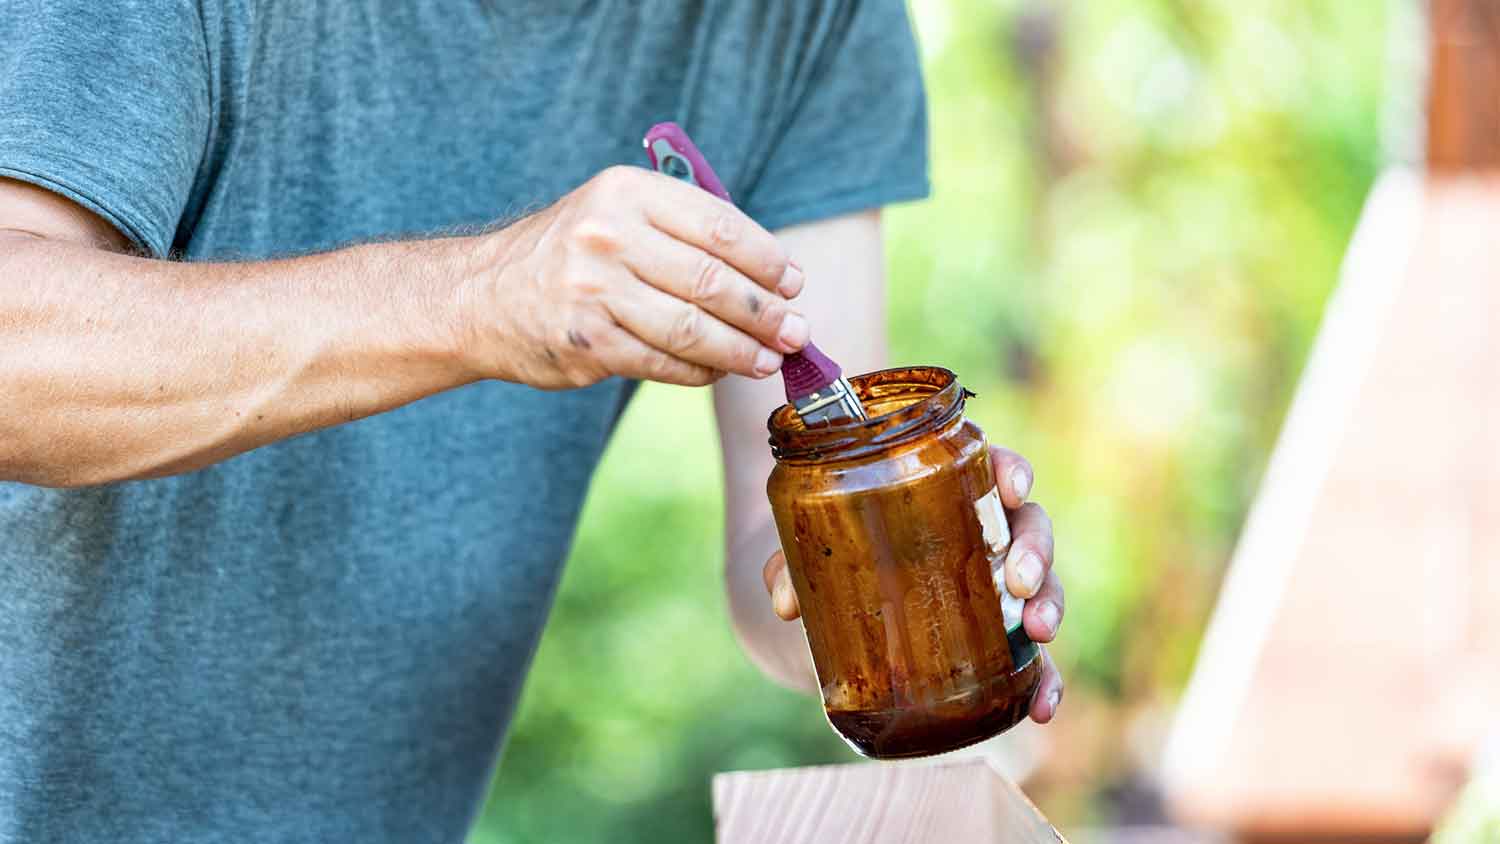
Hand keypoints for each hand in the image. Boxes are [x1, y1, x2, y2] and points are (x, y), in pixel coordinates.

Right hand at [460, 166, 809, 389]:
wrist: (481, 296)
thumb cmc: (569, 254)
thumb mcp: (616, 213)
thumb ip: (685, 231)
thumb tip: (776, 275)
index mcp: (626, 192)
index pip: (719, 226)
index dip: (768, 260)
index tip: (794, 283)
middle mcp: (608, 236)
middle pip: (713, 281)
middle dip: (766, 313)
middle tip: (797, 332)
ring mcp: (594, 291)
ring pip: (693, 328)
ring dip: (742, 351)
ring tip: (770, 360)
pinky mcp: (587, 342)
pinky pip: (664, 362)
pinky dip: (700, 371)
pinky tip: (719, 371)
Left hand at [762, 445, 1064, 722]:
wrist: (819, 612)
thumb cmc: (824, 556)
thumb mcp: (800, 552)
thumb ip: (788, 563)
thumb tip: (787, 601)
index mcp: (943, 491)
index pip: (989, 467)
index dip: (1010, 471)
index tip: (1013, 488)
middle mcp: (980, 533)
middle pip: (1027, 526)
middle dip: (1034, 551)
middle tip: (1019, 580)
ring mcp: (992, 587)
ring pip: (1041, 586)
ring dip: (1049, 606)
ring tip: (1040, 632)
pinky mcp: (992, 640)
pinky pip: (1030, 659)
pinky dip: (1042, 682)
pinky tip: (1041, 707)